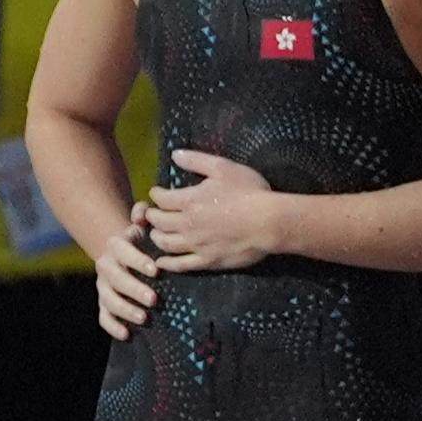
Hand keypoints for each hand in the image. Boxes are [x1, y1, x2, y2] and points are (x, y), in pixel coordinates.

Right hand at [93, 216, 160, 339]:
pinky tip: (127, 335)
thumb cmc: (142, 240)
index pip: (122, 251)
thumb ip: (143, 215)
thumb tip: (144, 213)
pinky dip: (112, 327)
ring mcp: (103, 286)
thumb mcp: (143, 226)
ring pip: (109, 300)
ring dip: (125, 310)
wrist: (123, 254)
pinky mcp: (103, 303)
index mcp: (116, 246)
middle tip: (154, 300)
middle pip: (115, 279)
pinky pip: (103, 317)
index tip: (156, 270)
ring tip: (144, 318)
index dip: (137, 260)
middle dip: (134, 290)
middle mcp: (105, 266)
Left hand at [144, 151, 279, 270]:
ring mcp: (196, 245)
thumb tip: (175, 155)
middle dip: (151, 216)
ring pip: (165, 243)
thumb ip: (197, 161)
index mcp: (189, 201)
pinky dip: (167, 264)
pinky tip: (161, 262)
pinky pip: (180, 265)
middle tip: (152, 213)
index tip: (156, 192)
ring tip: (156, 233)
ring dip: (156, 237)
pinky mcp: (207, 261)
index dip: (155, 194)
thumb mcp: (224, 168)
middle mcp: (187, 224)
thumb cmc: (249, 192)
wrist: (269, 222)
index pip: (161, 199)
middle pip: (158, 222)